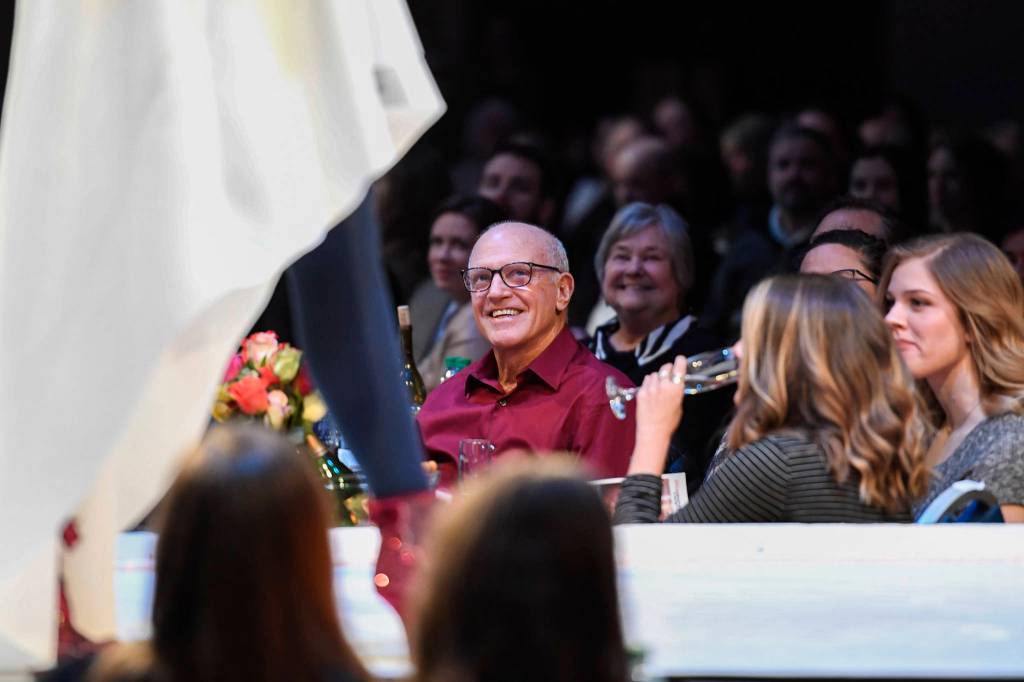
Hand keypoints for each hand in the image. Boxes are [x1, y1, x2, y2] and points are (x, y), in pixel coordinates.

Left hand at [627, 355, 686, 474]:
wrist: (653, 432)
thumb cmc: (669, 422)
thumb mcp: (679, 406)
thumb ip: (676, 392)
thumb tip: (674, 384)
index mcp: (676, 389)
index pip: (679, 367)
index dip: (680, 361)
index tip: (680, 359)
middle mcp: (663, 385)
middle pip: (666, 367)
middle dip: (668, 368)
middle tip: (668, 373)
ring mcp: (651, 388)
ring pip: (654, 374)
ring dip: (657, 377)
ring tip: (658, 386)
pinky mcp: (641, 391)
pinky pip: (646, 381)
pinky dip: (649, 383)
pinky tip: (651, 391)